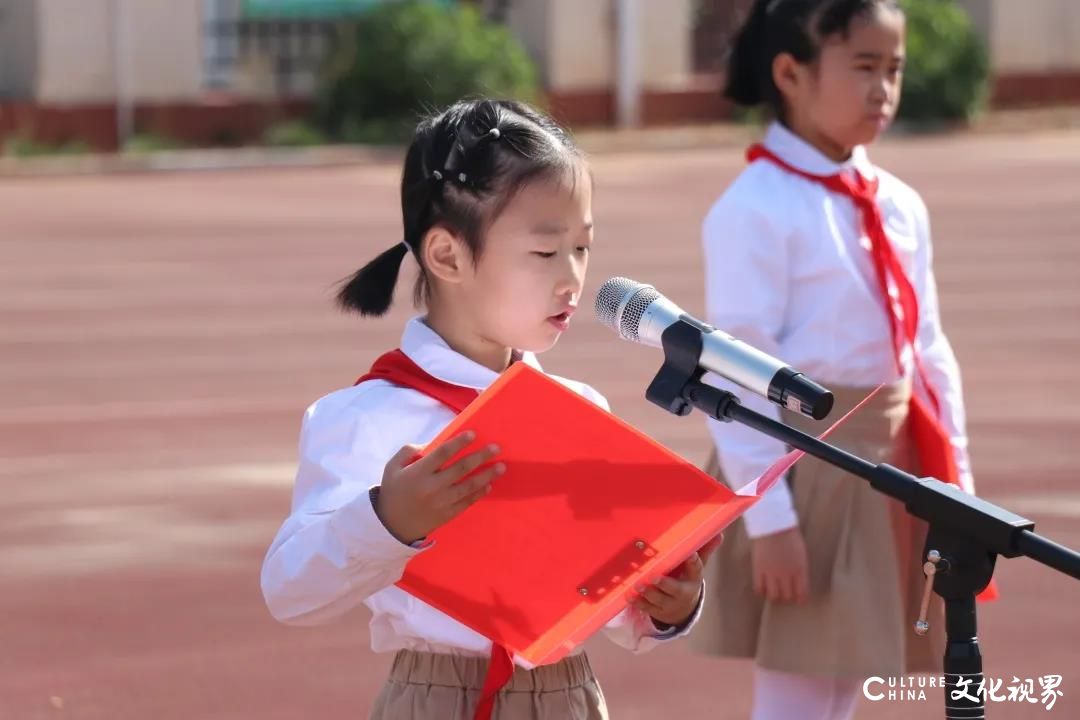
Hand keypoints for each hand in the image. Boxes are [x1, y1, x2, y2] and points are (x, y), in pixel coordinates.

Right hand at [375, 431, 504, 543]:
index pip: (442, 454)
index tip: (473, 434)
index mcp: (418, 473)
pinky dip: (479, 493)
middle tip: (496, 448)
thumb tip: (431, 444)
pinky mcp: (447, 515)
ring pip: (468, 486)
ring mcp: (441, 503)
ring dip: (486, 475)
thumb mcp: (392, 467)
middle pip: (460, 469)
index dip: (458, 443)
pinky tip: (489, 485)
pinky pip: (467, 502)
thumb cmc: (394, 491)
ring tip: (501, 466)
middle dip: (480, 457)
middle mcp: (431, 487)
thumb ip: (409, 451)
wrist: (392, 526)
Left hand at [634, 534, 722, 628]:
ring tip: (637, 584)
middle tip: (653, 577)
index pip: (696, 570)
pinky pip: (647, 608)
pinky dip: (637, 602)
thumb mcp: (696, 569)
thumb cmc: (687, 580)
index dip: (694, 562)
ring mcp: (669, 604)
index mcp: (693, 579)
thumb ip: (704, 551)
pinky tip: (629, 595)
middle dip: (664, 584)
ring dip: (648, 592)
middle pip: (675, 589)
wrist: (683, 611)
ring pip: (658, 599)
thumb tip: (720, 534)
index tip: (691, 555)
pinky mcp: (657, 611)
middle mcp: (682, 593)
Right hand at [749, 526, 808, 603]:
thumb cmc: (789, 534)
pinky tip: (762, 589)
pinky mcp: (759, 570)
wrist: (772, 525)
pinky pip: (759, 588)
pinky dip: (761, 591)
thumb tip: (799, 579)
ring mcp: (772, 573)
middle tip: (785, 595)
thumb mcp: (800, 552)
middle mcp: (787, 574)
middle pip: (787, 596)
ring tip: (773, 593)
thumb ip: (800, 567)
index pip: (802, 593)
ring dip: (774, 596)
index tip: (799, 600)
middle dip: (787, 597)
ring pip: (774, 595)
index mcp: (800, 569)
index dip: (800, 599)